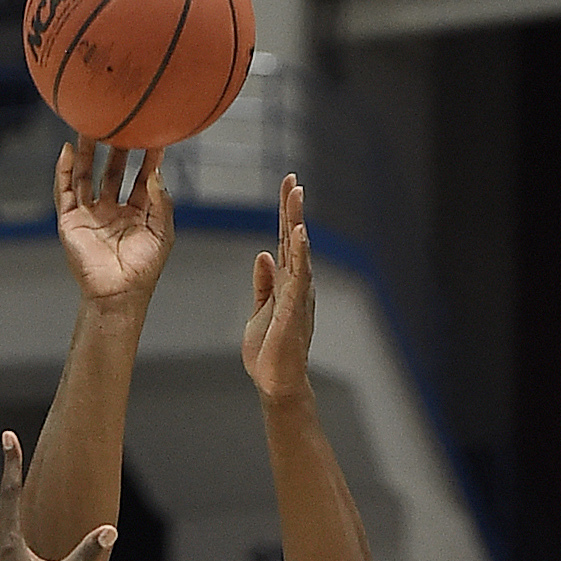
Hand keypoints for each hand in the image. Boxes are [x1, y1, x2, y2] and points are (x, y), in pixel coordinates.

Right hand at [54, 134, 172, 308]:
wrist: (119, 294)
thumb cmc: (143, 269)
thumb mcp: (162, 232)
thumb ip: (160, 201)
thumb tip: (155, 173)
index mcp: (135, 212)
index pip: (140, 177)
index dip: (147, 157)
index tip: (154, 134)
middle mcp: (111, 209)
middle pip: (112, 170)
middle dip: (117, 147)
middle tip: (122, 121)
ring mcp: (89, 214)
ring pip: (86, 175)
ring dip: (88, 151)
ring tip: (90, 125)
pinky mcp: (70, 221)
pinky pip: (65, 191)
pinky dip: (64, 170)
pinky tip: (68, 150)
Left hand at [242, 175, 315, 405]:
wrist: (275, 382)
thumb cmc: (269, 351)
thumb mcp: (260, 310)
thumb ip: (264, 283)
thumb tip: (263, 255)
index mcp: (286, 283)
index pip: (284, 241)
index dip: (285, 214)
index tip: (287, 186)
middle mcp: (296, 284)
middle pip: (293, 238)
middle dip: (292, 208)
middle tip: (292, 179)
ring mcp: (298, 295)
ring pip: (298, 250)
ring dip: (297, 221)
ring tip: (296, 195)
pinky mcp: (295, 309)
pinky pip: (299, 276)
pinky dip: (299, 254)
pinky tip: (298, 234)